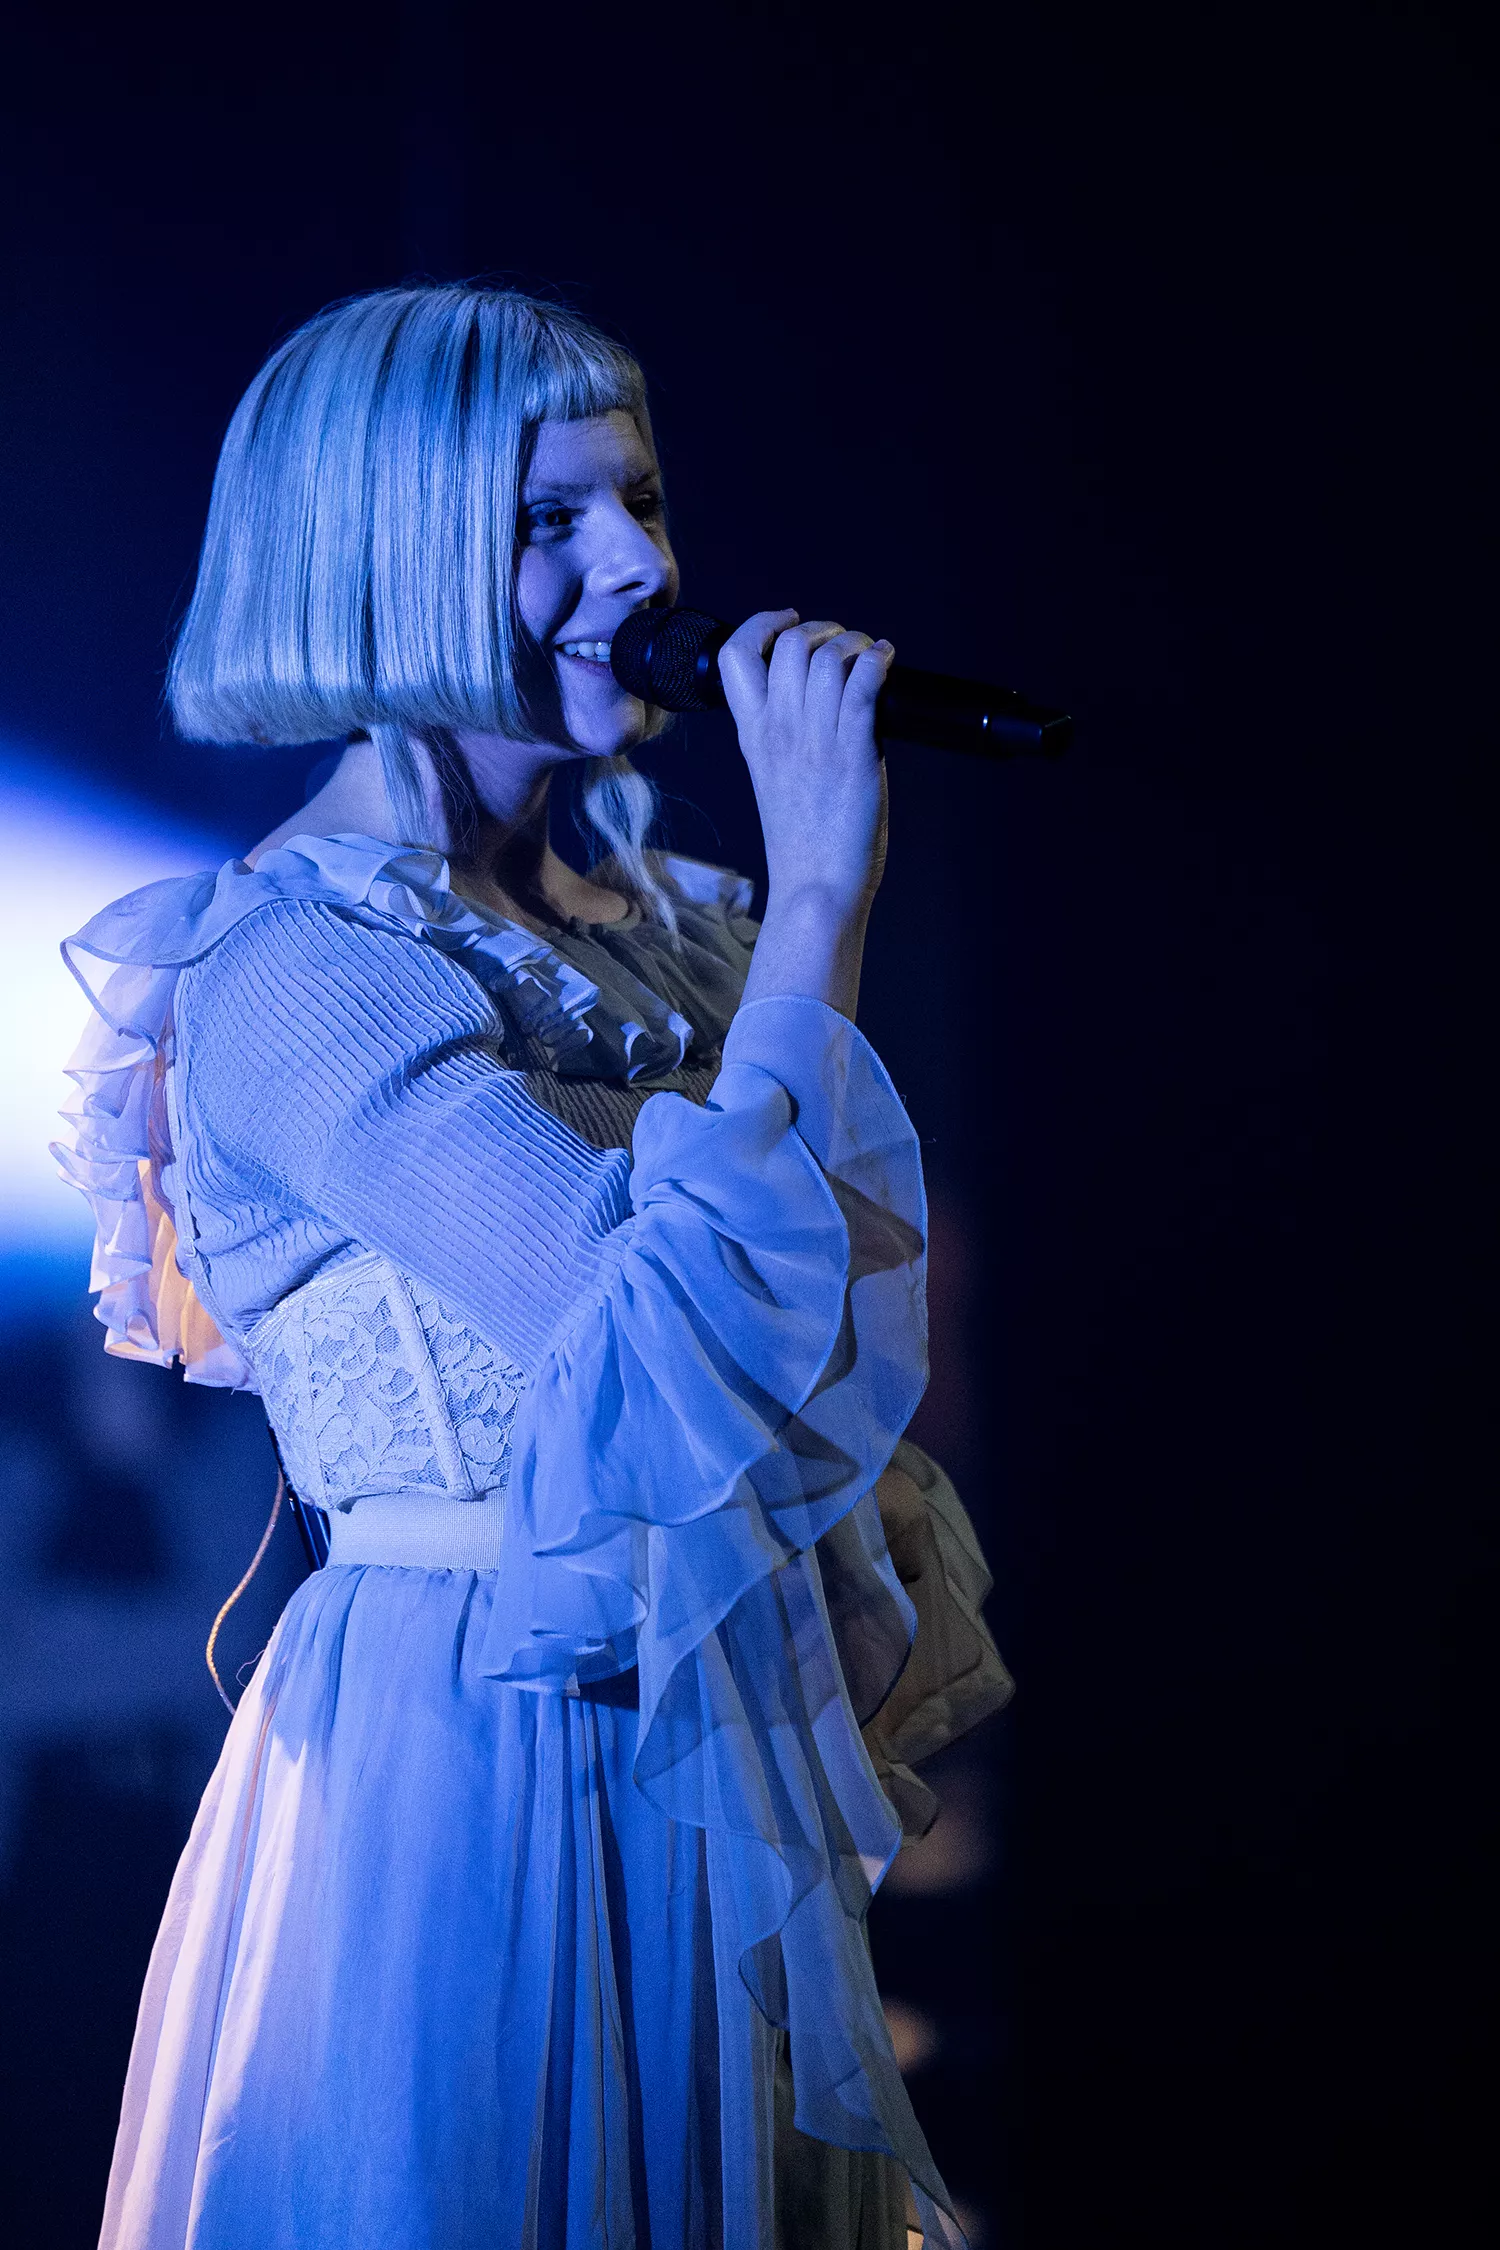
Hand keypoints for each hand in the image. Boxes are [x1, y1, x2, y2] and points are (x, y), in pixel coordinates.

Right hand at [718, 610, 892, 918]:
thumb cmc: (803, 843)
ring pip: (828, 656)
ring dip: (855, 643)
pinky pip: (863, 683)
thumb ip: (788, 737)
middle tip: (842, 645)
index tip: (788, 623)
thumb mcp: (775, 778)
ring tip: (871, 655)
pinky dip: (878, 660)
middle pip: (789, 645)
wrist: (816, 887)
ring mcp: (814, 739)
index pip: (735, 656)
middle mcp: (779, 730)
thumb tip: (824, 700)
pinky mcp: (853, 751)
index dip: (762, 624)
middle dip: (822, 630)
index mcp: (752, 735)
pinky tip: (886, 661)